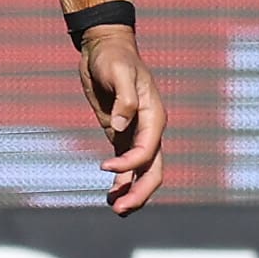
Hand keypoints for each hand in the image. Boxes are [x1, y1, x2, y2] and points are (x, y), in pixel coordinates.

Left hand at [77, 27, 165, 214]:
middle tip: (120, 209)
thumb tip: (120, 126)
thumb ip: (123, 99)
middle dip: (140, 192)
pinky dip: (122, 181)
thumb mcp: (118, 71)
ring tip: (116, 209)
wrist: (105, 48)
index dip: (129, 164)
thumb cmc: (113, 57)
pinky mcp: (121, 135)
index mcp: (154, 116)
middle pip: (152, 170)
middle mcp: (150, 129)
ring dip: (132, 192)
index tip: (104, 166)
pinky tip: (111, 196)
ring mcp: (136, 134)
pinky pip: (127, 164)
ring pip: (142, 172)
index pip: (148, 150)